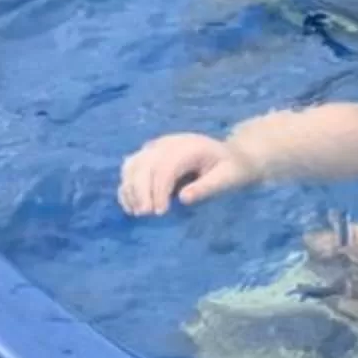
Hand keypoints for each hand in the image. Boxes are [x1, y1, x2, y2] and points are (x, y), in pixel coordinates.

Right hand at [117, 131, 257, 213]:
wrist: (230, 156)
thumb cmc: (230, 169)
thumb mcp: (227, 178)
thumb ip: (207, 187)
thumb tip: (183, 198)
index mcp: (189, 146)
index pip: (166, 166)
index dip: (159, 190)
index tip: (161, 213)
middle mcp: (169, 143)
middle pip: (145, 164)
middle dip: (141, 191)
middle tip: (146, 214)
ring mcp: (157, 147)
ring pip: (133, 164)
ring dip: (130, 189)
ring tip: (137, 212)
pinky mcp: (149, 154)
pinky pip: (130, 167)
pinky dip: (126, 185)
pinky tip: (130, 205)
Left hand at [328, 212, 357, 348]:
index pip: (355, 239)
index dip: (339, 229)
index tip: (324, 221)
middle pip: (343, 266)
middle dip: (324, 253)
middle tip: (310, 242)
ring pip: (345, 292)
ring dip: (328, 279)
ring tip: (316, 268)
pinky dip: (343, 306)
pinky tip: (336, 299)